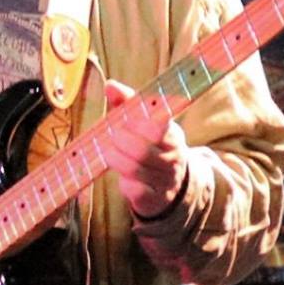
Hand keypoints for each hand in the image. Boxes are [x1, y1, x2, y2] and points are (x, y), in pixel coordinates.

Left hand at [99, 78, 189, 219]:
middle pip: (142, 148)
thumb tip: (110, 85)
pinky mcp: (155, 199)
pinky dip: (124, 184)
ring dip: (115, 160)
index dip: (135, 121)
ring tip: (110, 154)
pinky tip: (122, 178)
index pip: (158, 124)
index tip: (122, 120)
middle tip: (111, 137)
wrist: (173, 185)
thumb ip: (127, 103)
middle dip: (120, 141)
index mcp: (171, 134)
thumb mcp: (144, 124)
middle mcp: (172, 156)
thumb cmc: (151, 147)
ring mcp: (165, 179)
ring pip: (135, 169)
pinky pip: (135, 192)